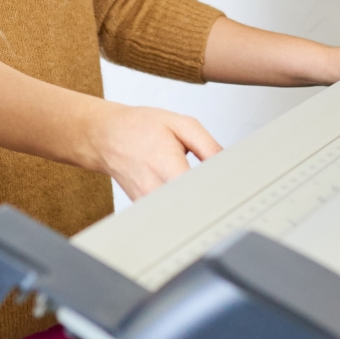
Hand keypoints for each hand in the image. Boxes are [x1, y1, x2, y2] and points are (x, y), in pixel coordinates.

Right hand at [81, 101, 222, 199]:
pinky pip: (168, 211)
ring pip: (180, 214)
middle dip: (211, 201)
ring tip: (204, 192)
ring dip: (195, 205)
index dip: (219, 193)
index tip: (233, 190)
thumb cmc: (138, 127)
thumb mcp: (180, 124)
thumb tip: (228, 162)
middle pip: (192, 208)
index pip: (200, 192)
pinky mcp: (144, 206)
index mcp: (166, 165)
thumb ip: (208, 145)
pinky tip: (186, 194)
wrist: (106, 136)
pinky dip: (180, 204)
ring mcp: (147, 201)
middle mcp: (154, 188)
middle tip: (225, 194)